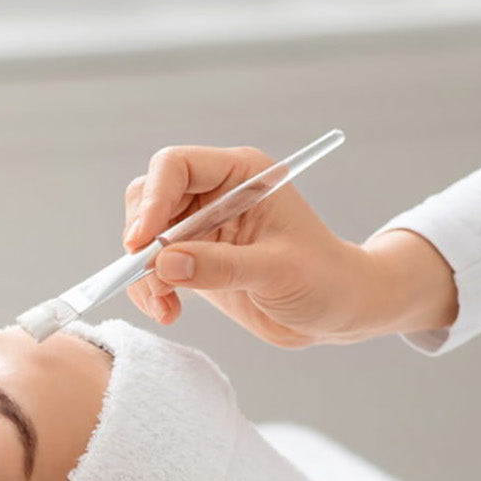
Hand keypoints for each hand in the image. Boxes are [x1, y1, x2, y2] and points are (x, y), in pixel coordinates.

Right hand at [122, 145, 456, 345]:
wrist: (339, 311)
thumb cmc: (325, 279)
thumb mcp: (277, 272)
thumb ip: (220, 266)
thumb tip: (163, 264)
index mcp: (242, 175)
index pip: (176, 167)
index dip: (152, 201)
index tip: (141, 244)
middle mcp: (215, 194)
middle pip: (148, 199)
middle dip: (141, 242)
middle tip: (151, 280)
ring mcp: (200, 228)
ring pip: (143, 238)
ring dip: (143, 275)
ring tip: (165, 307)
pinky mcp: (192, 260)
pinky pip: (150, 269)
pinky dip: (149, 291)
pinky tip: (169, 313)